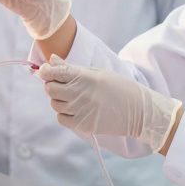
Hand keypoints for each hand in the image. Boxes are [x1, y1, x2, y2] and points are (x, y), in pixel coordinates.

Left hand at [37, 57, 180, 150]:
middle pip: (50, 89)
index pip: (53, 72)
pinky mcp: (83, 125)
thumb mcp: (97, 72)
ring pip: (55, 104)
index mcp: (84, 77)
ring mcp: (80, 110)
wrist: (139, 111)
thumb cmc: (119, 87)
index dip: (46, 71)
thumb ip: (72, 68)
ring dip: (59, 100)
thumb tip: (51, 60)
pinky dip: (64, 114)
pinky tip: (76, 109)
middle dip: (52, 85)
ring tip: (74, 97)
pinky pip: (61, 118)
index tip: (46, 71)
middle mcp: (80, 93)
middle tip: (63, 85)